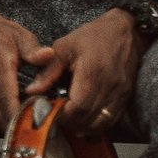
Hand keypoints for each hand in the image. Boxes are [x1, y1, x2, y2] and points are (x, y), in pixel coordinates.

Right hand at [0, 10, 53, 133]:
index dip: (17, 115)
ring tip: (25, 129)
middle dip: (15, 126)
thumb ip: (34, 49)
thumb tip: (48, 55)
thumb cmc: (0, 33)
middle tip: (34, 132)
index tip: (32, 125)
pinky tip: (11, 120)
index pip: (6, 98)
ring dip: (6, 125)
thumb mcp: (21, 36)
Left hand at [32, 10, 142, 131]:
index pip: (78, 108)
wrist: (125, 30)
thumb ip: (48, 71)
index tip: (51, 112)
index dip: (63, 116)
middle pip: (89, 119)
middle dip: (70, 124)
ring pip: (101, 123)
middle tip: (57, 117)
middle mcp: (109, 86)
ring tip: (69, 119)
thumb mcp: (64, 48)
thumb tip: (31, 91)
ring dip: (83, 127)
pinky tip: (85, 118)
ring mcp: (120, 93)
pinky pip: (111, 119)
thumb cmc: (93, 36)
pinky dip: (96, 123)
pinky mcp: (126, 96)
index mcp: (92, 73)